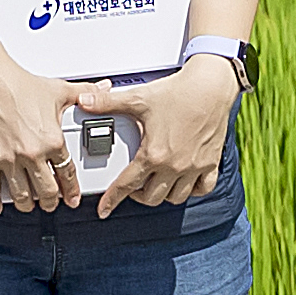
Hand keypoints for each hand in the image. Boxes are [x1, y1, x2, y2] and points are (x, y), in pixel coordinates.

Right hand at [0, 47, 91, 215]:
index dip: (72, 190)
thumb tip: (103, 88)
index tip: (72, 198)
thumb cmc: (20, 84)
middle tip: (51, 204)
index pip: (67, 173)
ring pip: (21, 195)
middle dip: (51, 202)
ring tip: (29, 205)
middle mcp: (32, 153)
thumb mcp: (59, 90)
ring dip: (27, 204)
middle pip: (46, 191)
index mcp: (52, 140)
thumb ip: (84, 92)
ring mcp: (9, 159)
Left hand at [92, 53, 240, 204]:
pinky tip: (185, 182)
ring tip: (157, 184)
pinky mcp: (211, 162)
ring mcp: (194, 166)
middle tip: (134, 186)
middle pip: (151, 197)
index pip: (127, 185)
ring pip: (176, 197)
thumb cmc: (178, 91)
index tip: (104, 209)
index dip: (112, 199)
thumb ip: (108, 102)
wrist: (210, 85)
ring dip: (164, 194)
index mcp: (153, 153)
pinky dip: (193, 190)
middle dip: (138, 195)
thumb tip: (84, 100)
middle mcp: (174, 165)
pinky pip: (203, 189)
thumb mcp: (138, 98)